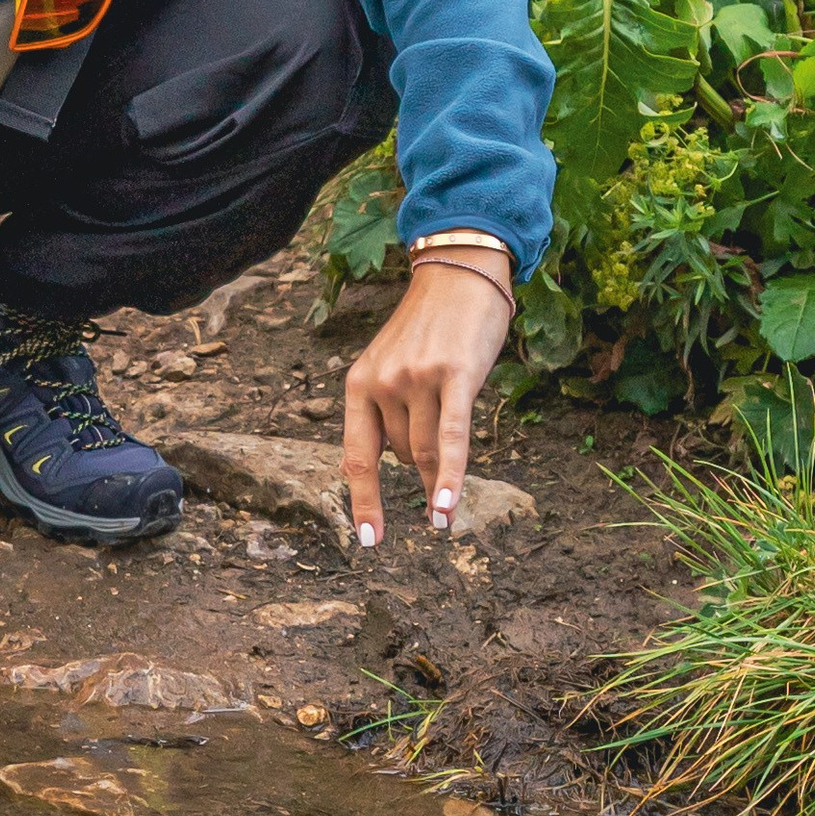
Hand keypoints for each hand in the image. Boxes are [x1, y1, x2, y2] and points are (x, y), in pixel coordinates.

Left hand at [343, 262, 514, 544]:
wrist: (458, 274)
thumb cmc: (429, 329)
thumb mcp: (394, 367)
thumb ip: (391, 413)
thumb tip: (404, 469)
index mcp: (359, 382)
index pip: (356, 456)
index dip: (362, 501)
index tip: (371, 541)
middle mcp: (382, 382)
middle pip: (400, 455)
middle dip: (417, 472)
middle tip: (433, 480)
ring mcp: (417, 379)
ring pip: (424, 452)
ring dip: (434, 484)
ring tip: (443, 507)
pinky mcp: (454, 377)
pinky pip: (450, 439)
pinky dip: (447, 478)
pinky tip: (445, 510)